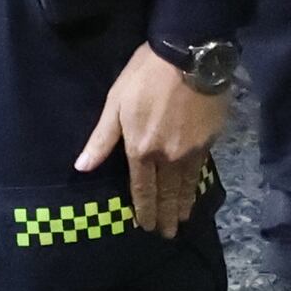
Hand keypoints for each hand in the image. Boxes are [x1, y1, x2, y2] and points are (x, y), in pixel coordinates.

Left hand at [73, 46, 228, 233]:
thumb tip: (82, 167)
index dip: (144, 209)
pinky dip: (196, 185)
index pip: (142, 188)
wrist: (189, 55)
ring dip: (183, 205)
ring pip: (185, 185)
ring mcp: (190, 150)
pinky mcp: (209, 140)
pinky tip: (196, 191)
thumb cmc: (145, 75)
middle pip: (166, 193)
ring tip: (183, 221)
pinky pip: (200, 170)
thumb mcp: (115, 102)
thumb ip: (102, 139)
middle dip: (165, 215)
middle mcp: (167, 156)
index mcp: (141, 149)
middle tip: (167, 234)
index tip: (146, 226)